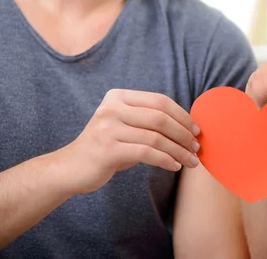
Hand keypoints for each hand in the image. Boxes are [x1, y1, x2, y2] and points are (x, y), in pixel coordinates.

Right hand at [56, 89, 200, 194]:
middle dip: (183, 134)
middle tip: (196, 148)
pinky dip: (165, 160)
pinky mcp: (107, 150)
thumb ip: (149, 121)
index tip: (196, 130)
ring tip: (191, 161)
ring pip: (156, 137)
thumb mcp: (126, 127)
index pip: (160, 101)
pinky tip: (175, 166)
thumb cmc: (107, 147)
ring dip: (179, 150)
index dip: (182, 115)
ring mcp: (107, 128)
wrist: (70, 169)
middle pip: (160, 117)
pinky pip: (146, 153)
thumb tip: (189, 127)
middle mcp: (111, 108)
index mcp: (118, 97)